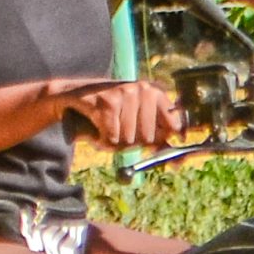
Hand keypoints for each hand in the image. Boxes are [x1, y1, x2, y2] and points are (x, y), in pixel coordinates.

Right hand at [60, 79, 185, 148]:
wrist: (73, 97)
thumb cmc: (109, 114)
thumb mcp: (136, 124)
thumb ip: (159, 141)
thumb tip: (179, 163)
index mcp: (156, 93)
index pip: (174, 127)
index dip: (162, 140)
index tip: (151, 144)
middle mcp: (144, 89)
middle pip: (148, 139)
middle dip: (130, 143)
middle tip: (118, 131)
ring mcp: (126, 93)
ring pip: (128, 140)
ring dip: (113, 143)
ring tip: (106, 128)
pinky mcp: (108, 102)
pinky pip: (112, 138)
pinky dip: (102, 140)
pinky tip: (97, 127)